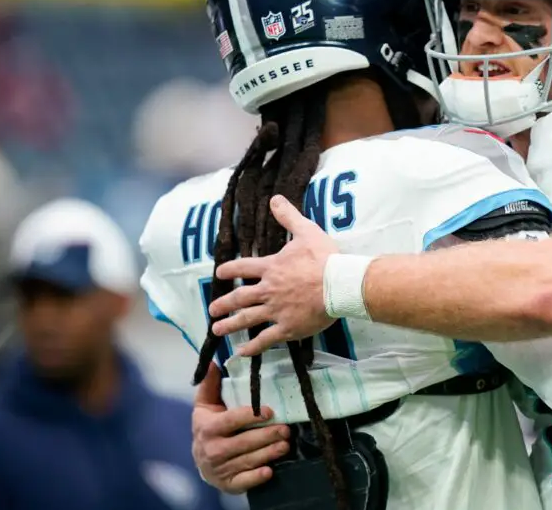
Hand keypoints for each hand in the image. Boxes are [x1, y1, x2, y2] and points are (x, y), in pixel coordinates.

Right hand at [192, 363, 290, 493]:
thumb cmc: (208, 426)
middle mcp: (212, 449)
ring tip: (286, 445)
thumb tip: (213, 362)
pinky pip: (243, 482)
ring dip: (268, 453)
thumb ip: (210, 385)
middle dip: (266, 436)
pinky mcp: (227, 483)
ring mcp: (219, 468)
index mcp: (208, 428)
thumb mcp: (205, 405)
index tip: (269, 411)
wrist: (201, 460)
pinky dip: (256, 477)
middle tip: (286, 429)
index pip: (231, 420)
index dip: (250, 416)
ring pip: (247, 461)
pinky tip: (270, 471)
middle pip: (243, 443)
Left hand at [210, 195, 338, 355]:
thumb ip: (288, 216)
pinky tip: (241, 353)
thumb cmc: (325, 258)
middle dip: (223, 304)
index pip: (244, 268)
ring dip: (230, 326)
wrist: (340, 284)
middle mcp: (268, 290)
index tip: (219, 273)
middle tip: (212, 310)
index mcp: (272, 268)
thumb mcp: (306, 231)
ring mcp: (276, 311)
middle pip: (240, 298)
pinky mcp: (287, 328)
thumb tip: (275, 198)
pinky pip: (265, 339)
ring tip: (217, 331)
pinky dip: (252, 347)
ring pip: (246, 320)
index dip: (230, 270)